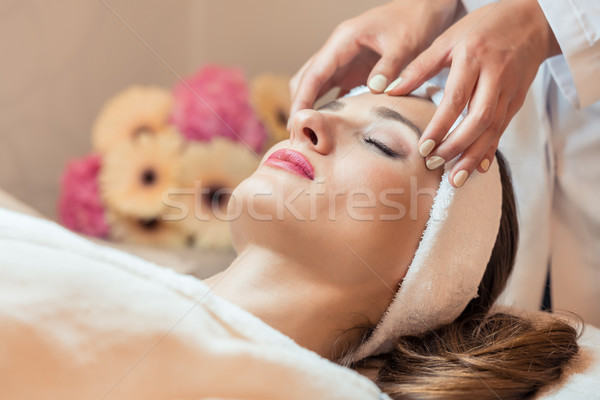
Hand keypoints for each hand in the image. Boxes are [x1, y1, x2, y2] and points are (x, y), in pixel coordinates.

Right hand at [288, 0, 458, 126]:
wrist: (424, 10)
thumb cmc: (414, 21)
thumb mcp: (405, 43)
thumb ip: (389, 66)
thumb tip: (374, 89)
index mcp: (343, 40)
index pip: (314, 73)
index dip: (302, 98)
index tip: (297, 121)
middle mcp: (337, 51)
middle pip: (306, 80)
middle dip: (299, 106)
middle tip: (299, 135)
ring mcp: (343, 61)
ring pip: (315, 86)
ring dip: (309, 108)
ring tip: (309, 135)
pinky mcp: (352, 71)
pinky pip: (332, 91)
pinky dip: (326, 108)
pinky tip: (327, 127)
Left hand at [386, 0, 560, 186]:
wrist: (531, 20)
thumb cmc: (482, 28)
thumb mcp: (448, 40)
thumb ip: (419, 67)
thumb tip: (390, 91)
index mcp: (474, 57)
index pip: (456, 98)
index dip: (440, 126)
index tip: (423, 149)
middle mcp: (496, 75)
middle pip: (478, 119)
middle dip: (456, 146)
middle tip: (434, 165)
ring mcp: (510, 90)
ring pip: (493, 129)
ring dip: (473, 156)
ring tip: (454, 179)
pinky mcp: (518, 100)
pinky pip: (503, 129)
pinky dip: (490, 150)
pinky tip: (477, 168)